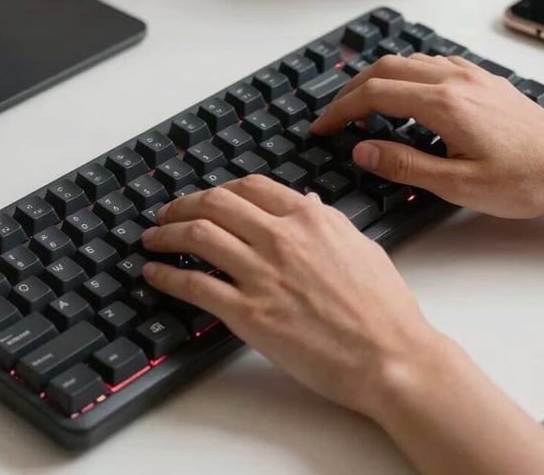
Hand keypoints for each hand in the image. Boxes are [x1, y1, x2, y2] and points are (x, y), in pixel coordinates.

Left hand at [141, 176, 436, 417]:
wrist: (391, 356)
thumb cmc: (383, 307)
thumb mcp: (360, 246)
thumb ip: (327, 221)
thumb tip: (306, 203)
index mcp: (310, 218)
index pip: (250, 187)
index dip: (219, 189)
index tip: (206, 197)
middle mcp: (282, 237)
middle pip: (215, 204)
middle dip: (183, 205)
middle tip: (166, 214)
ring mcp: (262, 274)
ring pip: (198, 236)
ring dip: (166, 234)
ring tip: (152, 238)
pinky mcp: (249, 313)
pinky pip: (195, 285)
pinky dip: (167, 275)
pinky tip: (154, 274)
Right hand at [311, 54, 543, 218]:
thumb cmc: (525, 180)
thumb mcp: (459, 185)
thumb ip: (405, 166)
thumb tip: (363, 150)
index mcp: (444, 104)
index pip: (375, 94)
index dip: (341, 110)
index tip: (323, 127)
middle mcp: (454, 80)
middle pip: (385, 68)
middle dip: (351, 90)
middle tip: (335, 116)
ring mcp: (470, 75)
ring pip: (407, 61)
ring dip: (377, 79)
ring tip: (362, 107)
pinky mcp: (482, 79)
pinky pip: (431, 63)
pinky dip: (404, 74)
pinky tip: (405, 95)